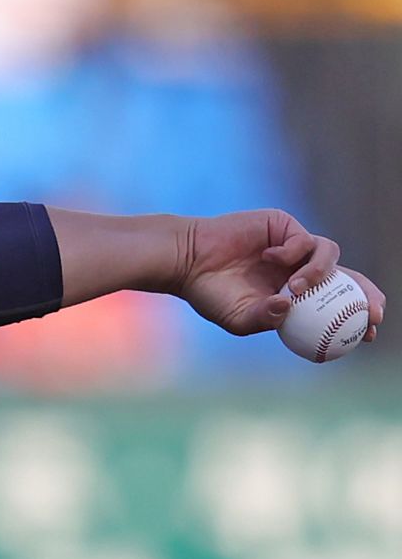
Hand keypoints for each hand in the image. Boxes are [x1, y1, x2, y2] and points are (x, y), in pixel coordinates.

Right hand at [177, 209, 384, 342]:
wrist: (187, 261)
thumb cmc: (209, 293)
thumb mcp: (238, 318)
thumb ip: (266, 319)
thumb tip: (290, 308)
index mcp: (295, 295)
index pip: (336, 303)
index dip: (357, 315)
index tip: (368, 332)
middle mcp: (299, 269)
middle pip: (348, 277)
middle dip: (366, 293)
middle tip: (370, 309)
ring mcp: (293, 246)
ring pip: (330, 255)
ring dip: (319, 273)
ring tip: (296, 287)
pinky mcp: (284, 226)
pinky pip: (305, 239)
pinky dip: (293, 252)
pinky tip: (269, 258)